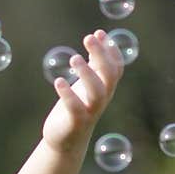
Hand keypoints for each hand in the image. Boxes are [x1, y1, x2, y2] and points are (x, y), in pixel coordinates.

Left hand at [41, 29, 123, 155]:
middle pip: (109, 76)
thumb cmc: (76, 108)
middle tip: (88, 37)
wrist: (65, 141)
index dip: (111, 51)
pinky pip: (75, 108)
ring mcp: (90, 112)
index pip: (116, 68)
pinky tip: (58, 81)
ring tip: (74, 58)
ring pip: (96, 93)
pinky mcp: (76, 123)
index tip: (100, 32)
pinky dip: (68, 94)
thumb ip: (93, 65)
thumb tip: (97, 38)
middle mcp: (102, 100)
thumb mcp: (85, 85)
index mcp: (105, 89)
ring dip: (87, 74)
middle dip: (101, 56)